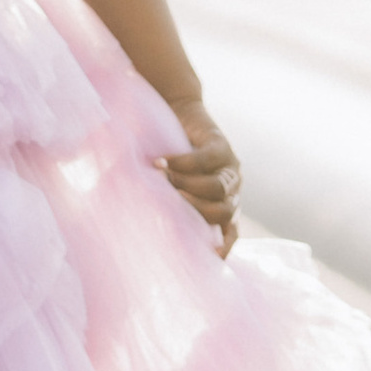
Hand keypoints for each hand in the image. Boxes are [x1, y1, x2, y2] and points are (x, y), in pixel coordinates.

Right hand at [159, 101, 240, 251]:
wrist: (178, 114)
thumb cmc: (168, 162)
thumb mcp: (171, 189)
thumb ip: (169, 207)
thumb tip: (139, 229)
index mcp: (223, 206)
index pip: (230, 232)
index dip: (224, 245)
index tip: (211, 256)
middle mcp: (231, 190)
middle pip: (223, 212)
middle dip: (196, 211)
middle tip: (170, 202)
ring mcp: (229, 167)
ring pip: (217, 189)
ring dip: (187, 186)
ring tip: (162, 180)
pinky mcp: (220, 145)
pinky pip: (204, 159)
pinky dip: (181, 163)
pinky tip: (159, 163)